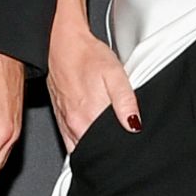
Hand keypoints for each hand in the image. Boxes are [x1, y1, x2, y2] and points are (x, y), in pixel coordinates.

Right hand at [45, 23, 140, 149]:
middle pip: (96, 151)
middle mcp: (75, 126)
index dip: (121, 149)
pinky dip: (83, 145)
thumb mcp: (115, 74)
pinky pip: (72, 144)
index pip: (108, 148)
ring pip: (83, 150)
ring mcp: (66, 125)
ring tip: (107, 138)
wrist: (63, 45)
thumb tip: (135, 125)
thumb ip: (126, 102)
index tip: (129, 144)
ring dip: (96, 149)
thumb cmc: (87, 56)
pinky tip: (92, 135)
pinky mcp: (61, 121)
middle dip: (110, 151)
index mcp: (89, 118)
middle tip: (121, 139)